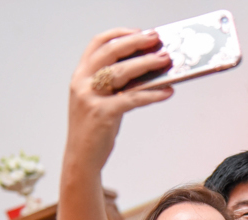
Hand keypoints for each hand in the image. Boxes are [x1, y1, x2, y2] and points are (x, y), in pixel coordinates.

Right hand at [66, 29, 174, 170]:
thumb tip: (146, 71)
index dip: (119, 34)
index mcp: (80, 76)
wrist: (81, 158)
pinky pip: (132, 99)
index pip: (97, 44)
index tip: (140, 32)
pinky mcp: (102, 114)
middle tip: (157, 41)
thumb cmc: (94, 129)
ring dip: (147, 64)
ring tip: (165, 61)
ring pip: (121, 72)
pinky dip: (152, 94)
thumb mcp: (99, 100)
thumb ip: (115, 85)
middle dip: (136, 43)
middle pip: (110, 52)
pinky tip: (167, 92)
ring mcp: (90, 98)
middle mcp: (82, 83)